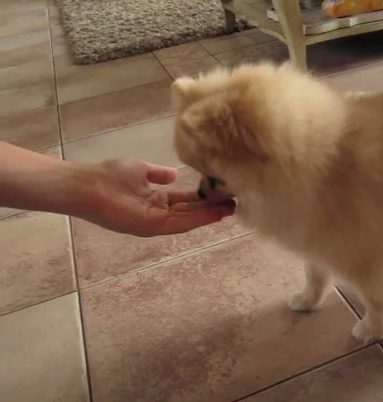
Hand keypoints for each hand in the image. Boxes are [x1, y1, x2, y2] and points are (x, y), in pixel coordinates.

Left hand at [81, 158, 234, 236]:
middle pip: (191, 211)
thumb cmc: (110, 175)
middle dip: (213, 208)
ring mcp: (156, 222)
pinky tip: (216, 213)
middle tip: (235, 202)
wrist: (88, 186)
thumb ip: (158, 174)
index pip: (184, 201)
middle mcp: (158, 213)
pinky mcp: (153, 226)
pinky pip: (181, 222)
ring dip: (211, 215)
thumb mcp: (140, 169)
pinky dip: (199, 219)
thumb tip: (174, 175)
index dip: (203, 197)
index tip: (222, 191)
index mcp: (155, 200)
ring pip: (190, 219)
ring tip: (232, 208)